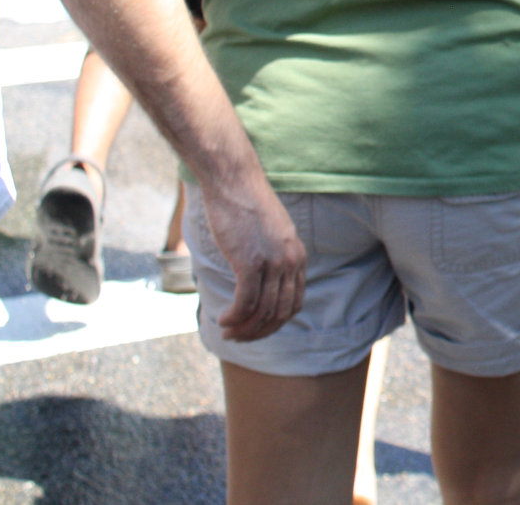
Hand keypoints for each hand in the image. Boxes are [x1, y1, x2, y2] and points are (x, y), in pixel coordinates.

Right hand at [202, 176, 306, 341]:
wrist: (235, 182)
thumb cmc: (247, 206)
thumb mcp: (271, 233)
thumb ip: (273, 255)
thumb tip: (262, 278)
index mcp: (297, 256)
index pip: (294, 303)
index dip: (274, 323)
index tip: (255, 329)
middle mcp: (290, 262)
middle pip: (279, 312)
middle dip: (258, 331)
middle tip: (237, 337)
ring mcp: (272, 262)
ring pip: (262, 311)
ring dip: (243, 328)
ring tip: (227, 332)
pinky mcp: (250, 262)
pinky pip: (245, 302)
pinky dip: (234, 317)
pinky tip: (222, 320)